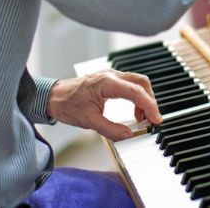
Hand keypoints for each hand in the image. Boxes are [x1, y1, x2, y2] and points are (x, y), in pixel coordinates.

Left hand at [46, 70, 161, 139]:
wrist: (52, 97)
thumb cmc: (67, 105)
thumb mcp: (89, 121)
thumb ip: (111, 129)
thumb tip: (129, 134)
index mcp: (107, 83)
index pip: (136, 92)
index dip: (149, 106)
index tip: (156, 119)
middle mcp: (111, 75)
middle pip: (141, 82)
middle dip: (150, 100)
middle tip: (152, 118)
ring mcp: (110, 75)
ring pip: (137, 82)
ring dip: (144, 98)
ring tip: (142, 117)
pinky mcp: (109, 79)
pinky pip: (129, 84)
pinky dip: (136, 96)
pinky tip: (133, 110)